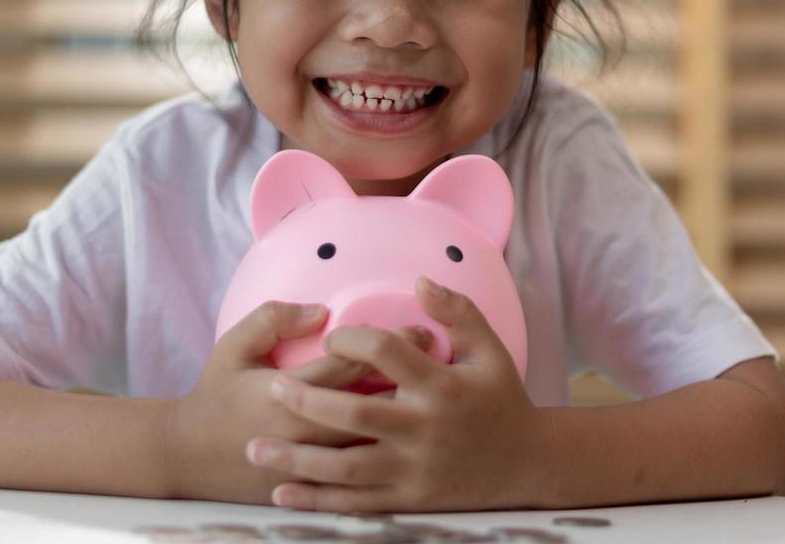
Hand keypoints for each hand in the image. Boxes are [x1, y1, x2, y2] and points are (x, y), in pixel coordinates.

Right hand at [166, 300, 429, 504]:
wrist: (188, 457)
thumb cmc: (215, 394)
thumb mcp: (233, 347)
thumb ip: (273, 320)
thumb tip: (321, 309)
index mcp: (285, 393)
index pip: (350, 366)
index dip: (389, 346)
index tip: (423, 330)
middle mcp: (304, 432)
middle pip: (372, 404)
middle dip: (411, 380)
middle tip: (442, 361)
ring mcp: (310, 465)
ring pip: (373, 443)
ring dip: (406, 418)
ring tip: (438, 396)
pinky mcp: (312, 489)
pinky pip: (360, 476)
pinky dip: (389, 457)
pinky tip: (412, 439)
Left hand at [246, 276, 542, 511]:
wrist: (528, 463)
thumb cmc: (502, 399)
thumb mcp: (490, 349)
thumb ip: (458, 312)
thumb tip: (419, 280)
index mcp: (441, 386)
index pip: (387, 355)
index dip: (353, 341)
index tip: (331, 338)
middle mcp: (424, 429)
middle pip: (355, 415)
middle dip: (308, 402)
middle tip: (272, 388)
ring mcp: (414, 469)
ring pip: (346, 467)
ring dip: (298, 459)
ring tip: (256, 447)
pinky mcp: (409, 498)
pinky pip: (356, 503)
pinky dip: (318, 500)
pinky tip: (283, 493)